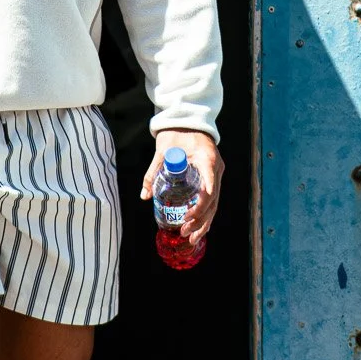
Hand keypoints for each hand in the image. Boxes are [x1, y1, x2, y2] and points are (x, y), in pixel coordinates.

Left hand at [139, 129, 222, 247]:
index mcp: (207, 159)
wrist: (188, 121)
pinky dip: (206, 215)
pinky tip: (199, 229)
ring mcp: (216, 174)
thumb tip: (144, 196)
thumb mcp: (162, 150)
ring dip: (204, 222)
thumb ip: (153, 172)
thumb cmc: (176, 133)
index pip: (209, 186)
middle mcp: (216, 168)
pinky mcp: (212, 177)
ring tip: (191, 238)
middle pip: (213, 200)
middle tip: (184, 231)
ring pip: (214, 203)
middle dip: (199, 219)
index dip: (200, 204)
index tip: (188, 216)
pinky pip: (212, 199)